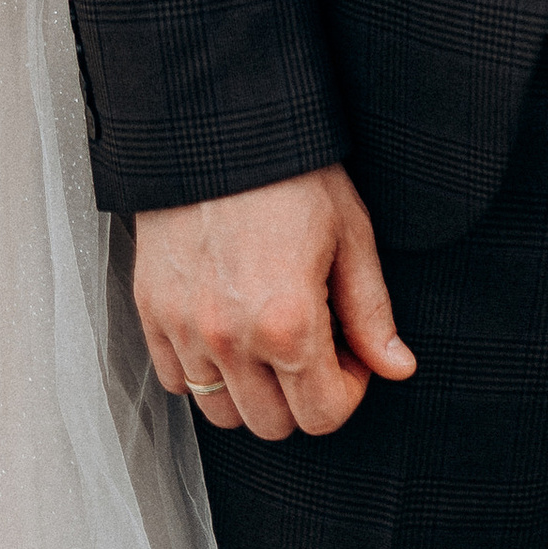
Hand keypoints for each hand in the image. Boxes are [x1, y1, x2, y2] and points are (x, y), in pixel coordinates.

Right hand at [135, 162, 417, 440]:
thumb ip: (371, 312)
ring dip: (252, 391)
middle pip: (273, 425)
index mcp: (288, 323)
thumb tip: (397, 367)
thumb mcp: (350, 233)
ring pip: (221, 414)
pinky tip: (226, 330)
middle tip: (314, 346)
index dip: (348, 391)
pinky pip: (176, 380)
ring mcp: (184, 328)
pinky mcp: (151, 312)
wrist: (216, 122)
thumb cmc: (289, 171)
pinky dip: (202, 371)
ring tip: (268, 340)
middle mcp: (230, 338)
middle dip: (302, 395)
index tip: (349, 356)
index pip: (323, 416)